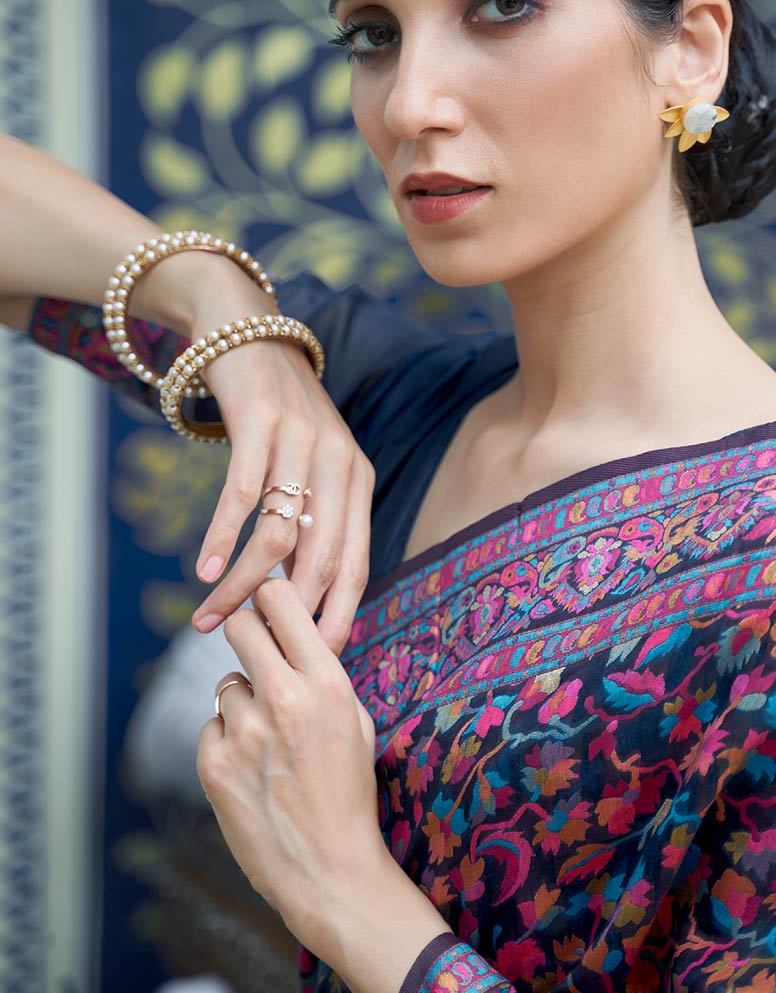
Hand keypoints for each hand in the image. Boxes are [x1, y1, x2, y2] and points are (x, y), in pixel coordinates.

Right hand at [187, 289, 375, 654]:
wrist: (247, 332)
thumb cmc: (279, 414)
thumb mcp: (309, 466)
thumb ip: (312, 522)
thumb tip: (300, 598)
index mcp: (358, 480)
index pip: (357, 564)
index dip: (339, 615)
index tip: (317, 661)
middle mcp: (339, 461)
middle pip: (320, 559)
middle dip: (285, 614)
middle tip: (254, 650)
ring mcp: (302, 441)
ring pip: (276, 535)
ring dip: (240, 584)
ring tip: (209, 617)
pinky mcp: (260, 422)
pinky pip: (242, 495)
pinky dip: (219, 537)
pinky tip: (200, 570)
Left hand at [196, 576, 388, 947]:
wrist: (330, 870)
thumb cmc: (349, 794)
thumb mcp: (354, 722)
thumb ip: (321, 675)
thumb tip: (290, 632)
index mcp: (326, 683)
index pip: (280, 600)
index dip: (270, 599)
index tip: (270, 608)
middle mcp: (283, 699)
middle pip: (241, 627)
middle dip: (249, 638)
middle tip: (261, 661)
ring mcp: (244, 732)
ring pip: (226, 685)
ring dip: (243, 704)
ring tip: (269, 742)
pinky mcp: (213, 764)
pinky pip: (212, 727)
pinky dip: (228, 742)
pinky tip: (253, 771)